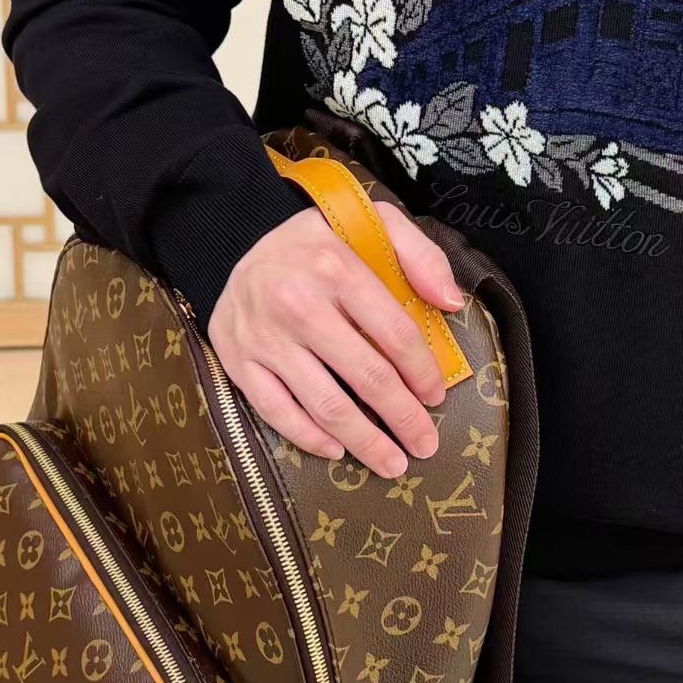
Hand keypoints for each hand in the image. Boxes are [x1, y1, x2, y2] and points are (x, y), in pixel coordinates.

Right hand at [207, 203, 464, 478]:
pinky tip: (337, 450)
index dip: (422, 371)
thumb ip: (420, 253)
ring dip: (363, 440)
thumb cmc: (317, 240)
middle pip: (365, 375)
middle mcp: (297, 302)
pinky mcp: (237, 358)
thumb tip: (451, 302)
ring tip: (391, 462)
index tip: (436, 395)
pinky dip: (308, 437)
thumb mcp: (372, 221)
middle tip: (425, 444)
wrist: (231, 236)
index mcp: (335, 266)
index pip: (393, 332)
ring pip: (324, 403)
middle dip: (402, 417)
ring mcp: (263, 335)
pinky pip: (275, 410)